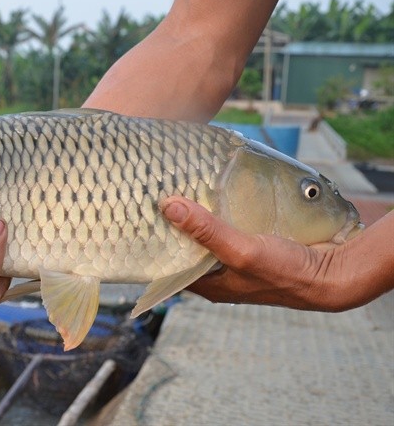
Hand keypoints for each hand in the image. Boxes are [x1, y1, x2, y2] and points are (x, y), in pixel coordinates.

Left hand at [160, 196, 391, 311]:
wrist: (334, 273)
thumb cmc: (286, 272)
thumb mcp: (240, 251)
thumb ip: (206, 230)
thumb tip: (169, 207)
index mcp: (210, 285)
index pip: (170, 267)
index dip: (155, 246)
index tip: (140, 221)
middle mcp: (219, 274)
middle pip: (187, 248)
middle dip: (173, 226)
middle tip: (155, 197)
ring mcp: (236, 259)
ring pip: (208, 235)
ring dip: (197, 216)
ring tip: (178, 189)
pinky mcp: (252, 244)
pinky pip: (228, 226)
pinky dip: (220, 212)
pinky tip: (213, 191)